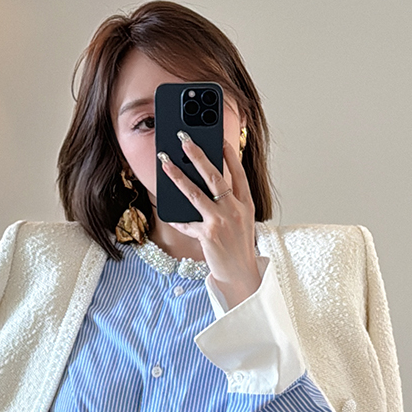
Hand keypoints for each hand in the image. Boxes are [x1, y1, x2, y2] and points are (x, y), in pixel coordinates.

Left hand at [157, 134, 262, 308]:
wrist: (240, 273)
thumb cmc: (239, 245)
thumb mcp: (241, 220)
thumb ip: (229, 201)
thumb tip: (210, 184)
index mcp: (245, 204)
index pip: (238, 173)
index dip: (229, 154)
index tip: (219, 138)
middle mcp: (234, 210)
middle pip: (214, 176)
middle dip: (198, 155)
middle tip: (184, 140)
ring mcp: (220, 222)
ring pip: (195, 194)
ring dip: (178, 176)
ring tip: (166, 163)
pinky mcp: (207, 235)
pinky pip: (186, 222)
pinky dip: (176, 217)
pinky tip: (166, 209)